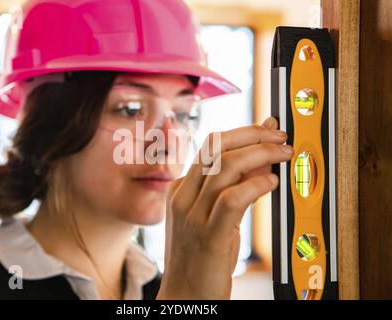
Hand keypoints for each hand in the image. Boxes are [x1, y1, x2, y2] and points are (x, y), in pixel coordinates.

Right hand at [158, 117, 292, 298]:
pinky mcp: (207, 236)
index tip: (268, 131)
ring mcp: (191, 216)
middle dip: (252, 134)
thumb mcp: (217, 215)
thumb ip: (235, 185)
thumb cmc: (201, 256)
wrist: (184, 296)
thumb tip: (262, 158)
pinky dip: (255, 185)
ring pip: (224, 167)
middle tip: (279, 135)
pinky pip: (232, 199)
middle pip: (215, 146)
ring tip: (283, 155)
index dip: (244, 133)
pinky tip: (271, 183)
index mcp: (179, 188)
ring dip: (260, 153)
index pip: (211, 146)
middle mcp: (182, 197)